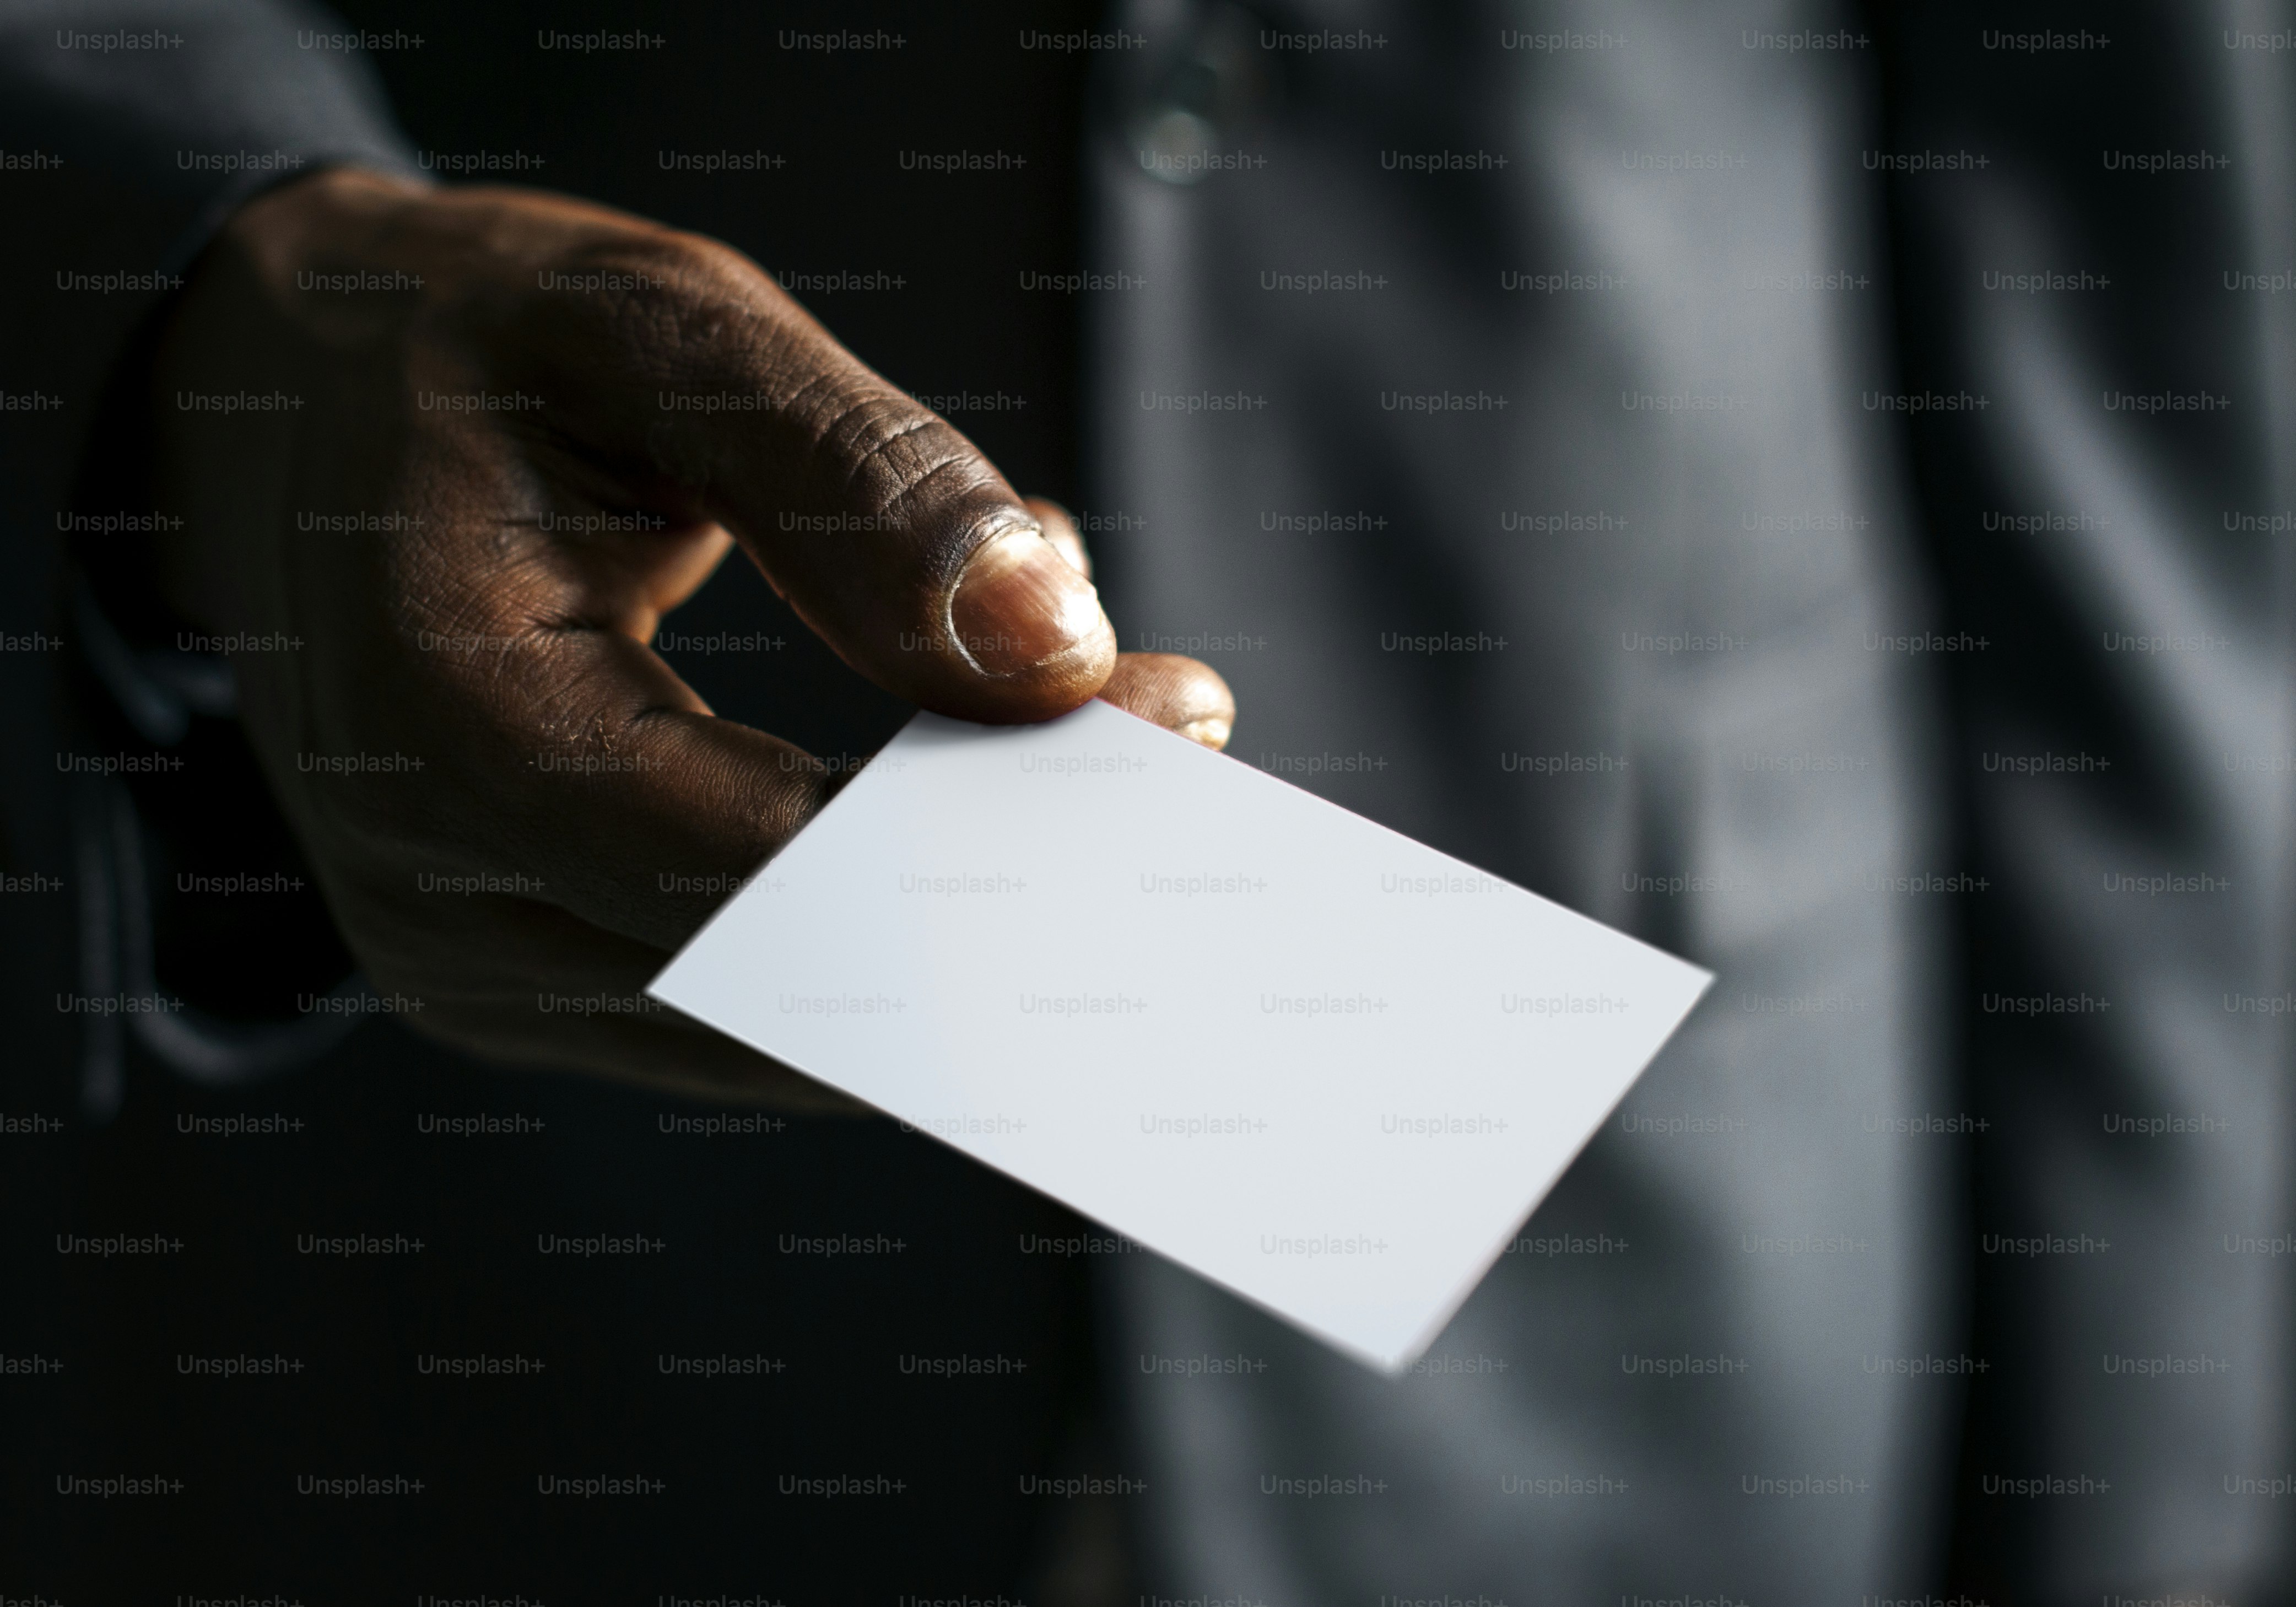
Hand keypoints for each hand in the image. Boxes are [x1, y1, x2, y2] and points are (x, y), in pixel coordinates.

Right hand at [147, 168, 1234, 1107]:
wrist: (287, 421)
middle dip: (1025, 896)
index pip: (770, 859)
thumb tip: (1052, 651)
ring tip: (1091, 747)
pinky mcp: (530, 982)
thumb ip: (852, 479)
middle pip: (801, 983)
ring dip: (974, 911)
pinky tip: (977, 791)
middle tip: (1189, 776)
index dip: (998, 830)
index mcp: (446, 706)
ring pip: (798, 1029)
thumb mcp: (650, 328)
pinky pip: (758, 1012)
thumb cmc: (469, 354)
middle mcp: (438, 887)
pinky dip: (895, 920)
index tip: (1179, 731)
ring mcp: (477, 962)